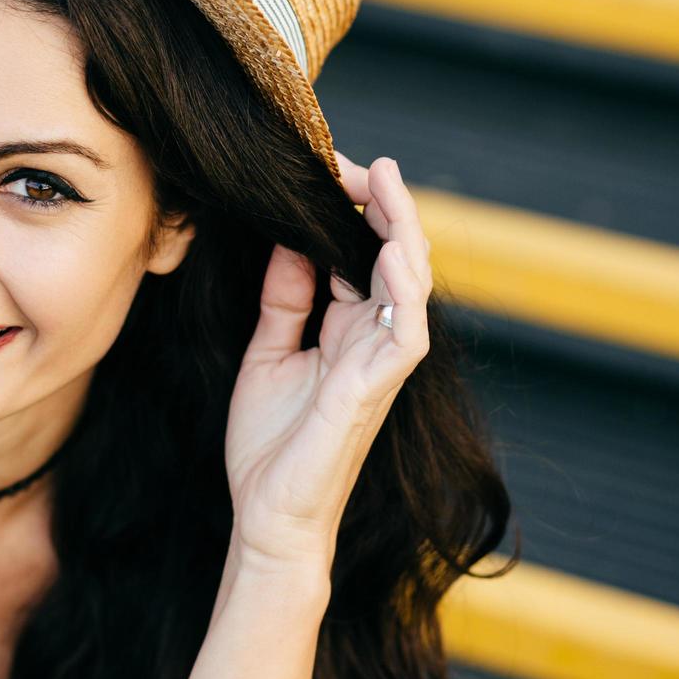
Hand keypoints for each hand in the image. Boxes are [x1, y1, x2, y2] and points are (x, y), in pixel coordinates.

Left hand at [224, 153, 433, 573]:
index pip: (363, 254)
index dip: (352, 211)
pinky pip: (405, 333)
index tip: (327, 169)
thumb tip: (291, 240)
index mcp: (349, 330)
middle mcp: (373, 342)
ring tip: (385, 183)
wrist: (268, 517)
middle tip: (360, 161)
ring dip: (400, 231)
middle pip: (395, 258)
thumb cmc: (272, 444)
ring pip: (411, 285)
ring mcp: (379, 366)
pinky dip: (401, 291)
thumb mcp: (270, 352)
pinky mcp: (374, 392)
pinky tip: (388, 252)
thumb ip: (286, 299)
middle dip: (382, 206)